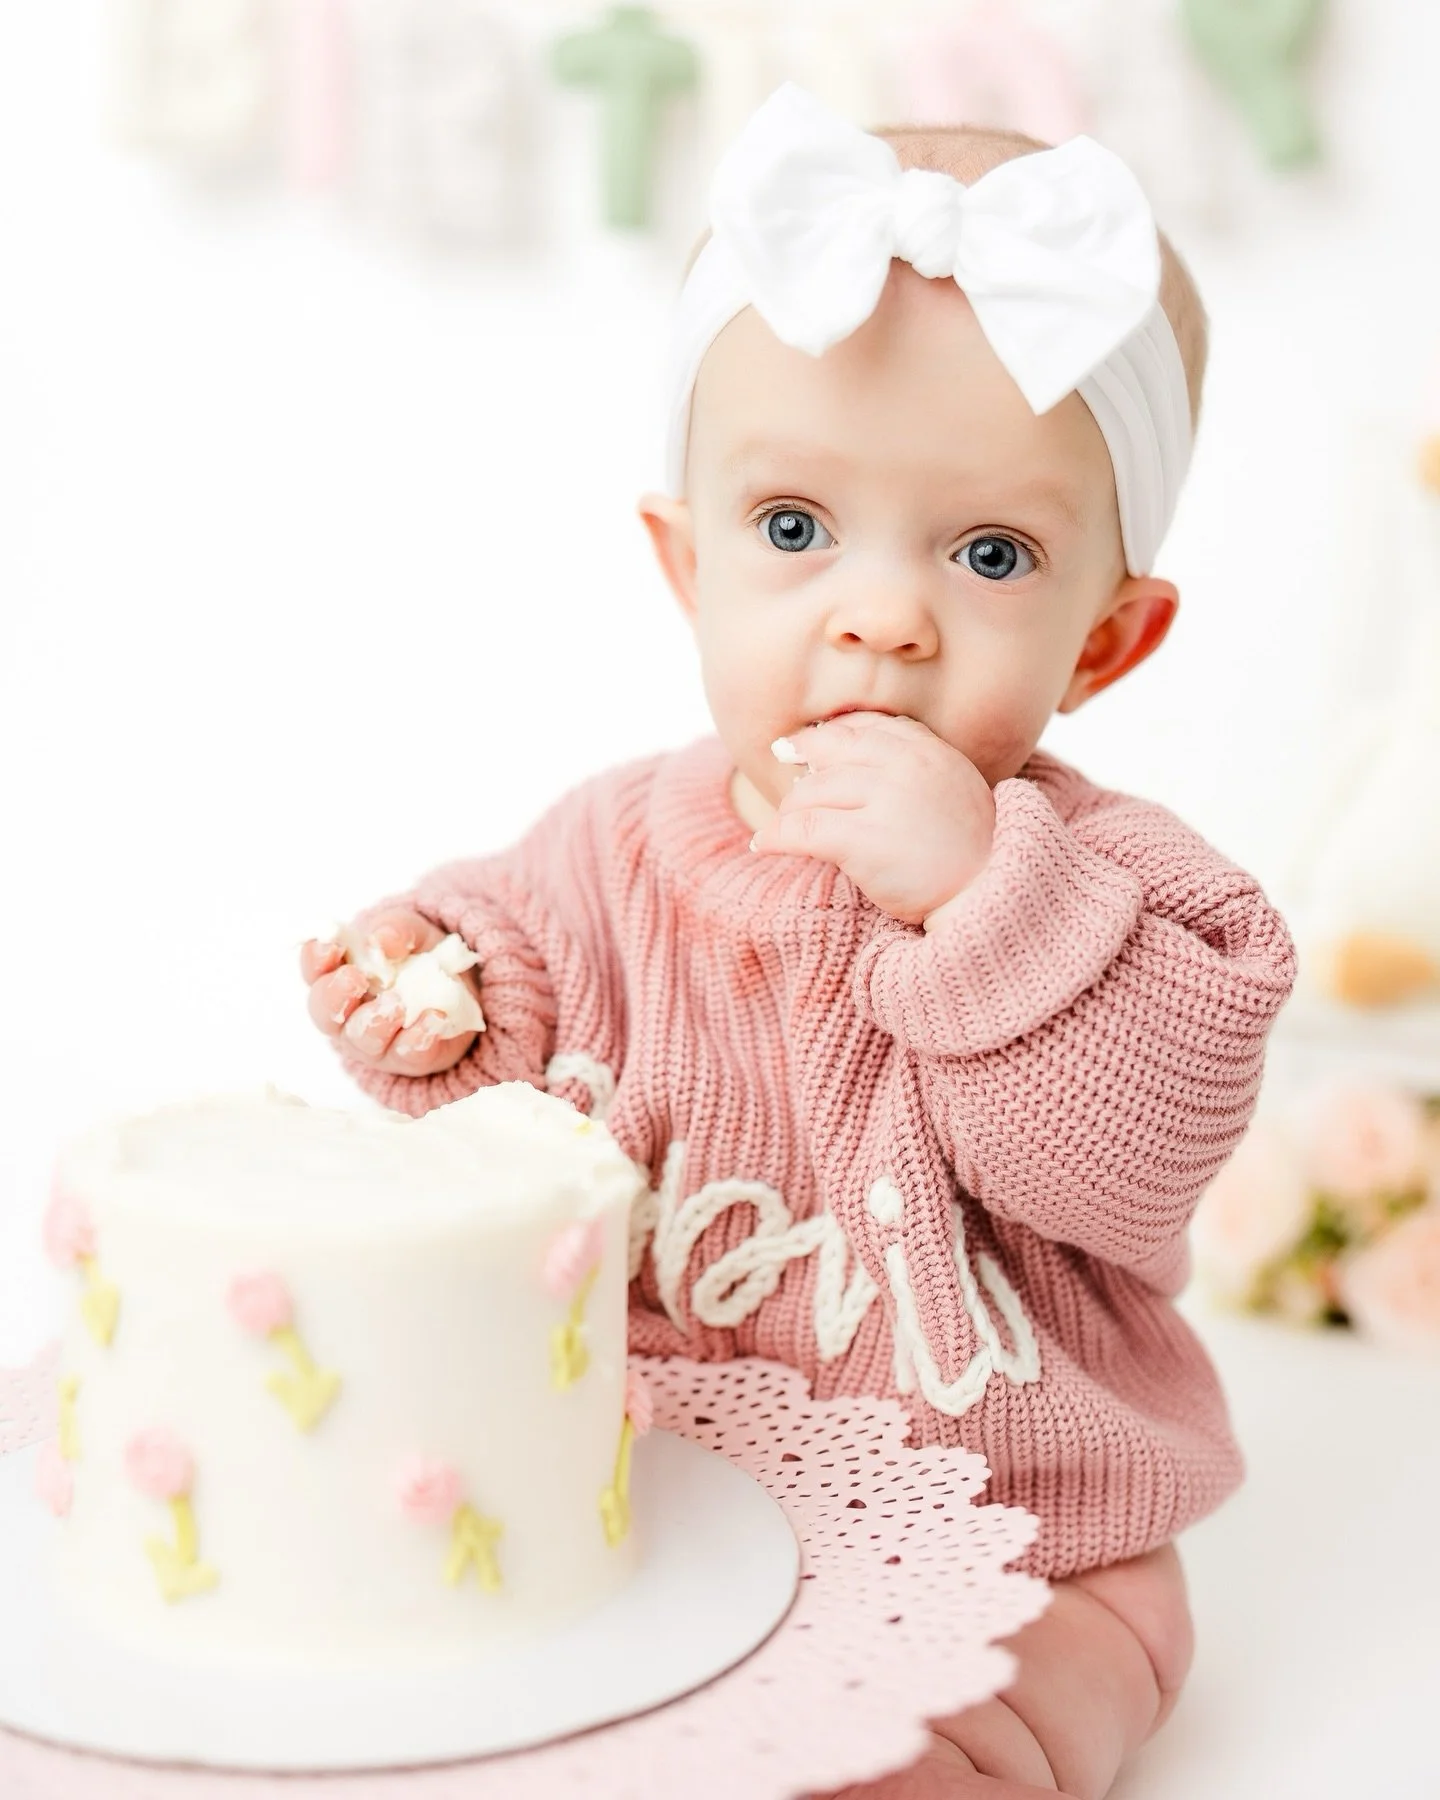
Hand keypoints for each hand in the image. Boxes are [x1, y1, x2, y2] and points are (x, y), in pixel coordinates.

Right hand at [300, 907, 480, 1077]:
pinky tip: (434, 1018)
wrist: (459, 990)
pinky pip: (407, 1054)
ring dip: (377, 1022)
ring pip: (363, 1040)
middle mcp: (347, 1014)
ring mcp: (374, 1041)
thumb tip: (382, 939)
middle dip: (336, 996)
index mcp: (337, 976)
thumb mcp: (412, 932)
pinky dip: (420, 1037)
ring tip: (397, 1004)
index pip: (314, 970)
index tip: (329, 945)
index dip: (315, 958)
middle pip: (325, 1013)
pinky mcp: (407, 1057)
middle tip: (354, 978)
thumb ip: (396, 929)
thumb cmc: (417, 957)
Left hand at [750, 714, 994, 925]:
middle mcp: (906, 767)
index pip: (868, 727)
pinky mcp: (863, 840)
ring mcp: (884, 801)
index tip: (811, 740)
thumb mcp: (954, 787)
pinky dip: (775, 836)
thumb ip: (918, 764)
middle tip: (782, 758)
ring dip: (790, 806)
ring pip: (812, 791)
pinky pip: (802, 829)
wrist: (990, 892)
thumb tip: (861, 753)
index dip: (833, 732)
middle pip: (833, 750)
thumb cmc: (973, 849)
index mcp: (929, 751)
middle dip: (803, 755)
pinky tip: (762, 844)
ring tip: (783, 820)